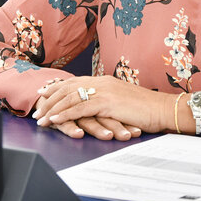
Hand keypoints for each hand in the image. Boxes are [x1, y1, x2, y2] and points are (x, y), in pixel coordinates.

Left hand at [33, 75, 175, 135]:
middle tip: (36, 110)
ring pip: (70, 97)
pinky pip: (80, 108)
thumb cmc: (147, 109)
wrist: (163, 109)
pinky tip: (55, 120)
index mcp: (105, 80)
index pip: (75, 81)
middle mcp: (102, 82)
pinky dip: (64, 114)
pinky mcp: (107, 102)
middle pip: (68, 87)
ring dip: (52, 109)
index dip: (57, 87)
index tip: (43, 94)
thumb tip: (97, 107)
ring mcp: (104, 90)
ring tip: (40, 119)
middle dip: (49, 99)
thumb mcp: (123, 102)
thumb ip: (108, 100)